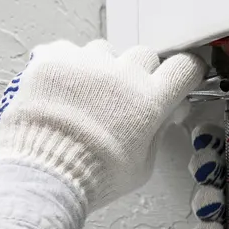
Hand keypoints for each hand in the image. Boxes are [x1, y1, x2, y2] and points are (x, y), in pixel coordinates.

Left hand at [0, 40, 204, 211]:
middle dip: (140, 73)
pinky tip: (62, 88)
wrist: (44, 175)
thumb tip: (166, 114)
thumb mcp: (142, 166)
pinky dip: (67, 65)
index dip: (184, 72)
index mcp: (149, 101)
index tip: (178, 77)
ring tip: (86, 95)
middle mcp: (122, 75)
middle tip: (125, 96)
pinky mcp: (53, 61)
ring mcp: (86, 64)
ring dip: (101, 68)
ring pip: (104, 50)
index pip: (183, 67)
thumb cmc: (94, 177)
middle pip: (144, 55)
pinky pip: (67, 50)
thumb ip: (157, 133)